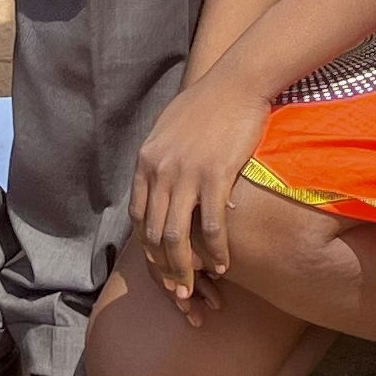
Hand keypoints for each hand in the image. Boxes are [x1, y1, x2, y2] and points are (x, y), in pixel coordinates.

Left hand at [128, 73, 269, 315]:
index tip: (160, 269)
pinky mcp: (215, 175)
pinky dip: (216, 250)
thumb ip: (159, 158)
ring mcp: (187, 174)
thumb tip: (156, 180)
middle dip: (164, 269)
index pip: (139, 218)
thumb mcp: (169, 129)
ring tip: (196, 288)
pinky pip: (212, 225)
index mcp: (147, 161)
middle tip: (177, 293)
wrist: (236, 82)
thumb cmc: (207, 103)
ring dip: (186, 269)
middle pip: (155, 234)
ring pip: (178, 236)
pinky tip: (224, 265)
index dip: (147, 249)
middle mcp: (160, 170)